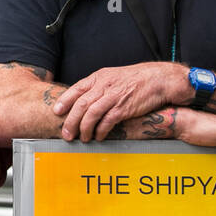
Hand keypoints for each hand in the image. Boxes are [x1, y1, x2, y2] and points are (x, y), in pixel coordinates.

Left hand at [54, 62, 185, 140]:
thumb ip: (98, 87)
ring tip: (82, 139)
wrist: (159, 79)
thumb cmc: (136, 80)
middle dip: (71, 121)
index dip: (64, 101)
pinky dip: (100, 131)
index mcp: (100, 77)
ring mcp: (114, 96)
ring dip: (84, 129)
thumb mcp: (113, 77)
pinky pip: (107, 121)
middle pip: (80, 104)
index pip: (76, 89)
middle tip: (66, 134)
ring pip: (91, 114)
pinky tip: (99, 137)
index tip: (56, 112)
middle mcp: (104, 86)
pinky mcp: (124, 108)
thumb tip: (84, 100)